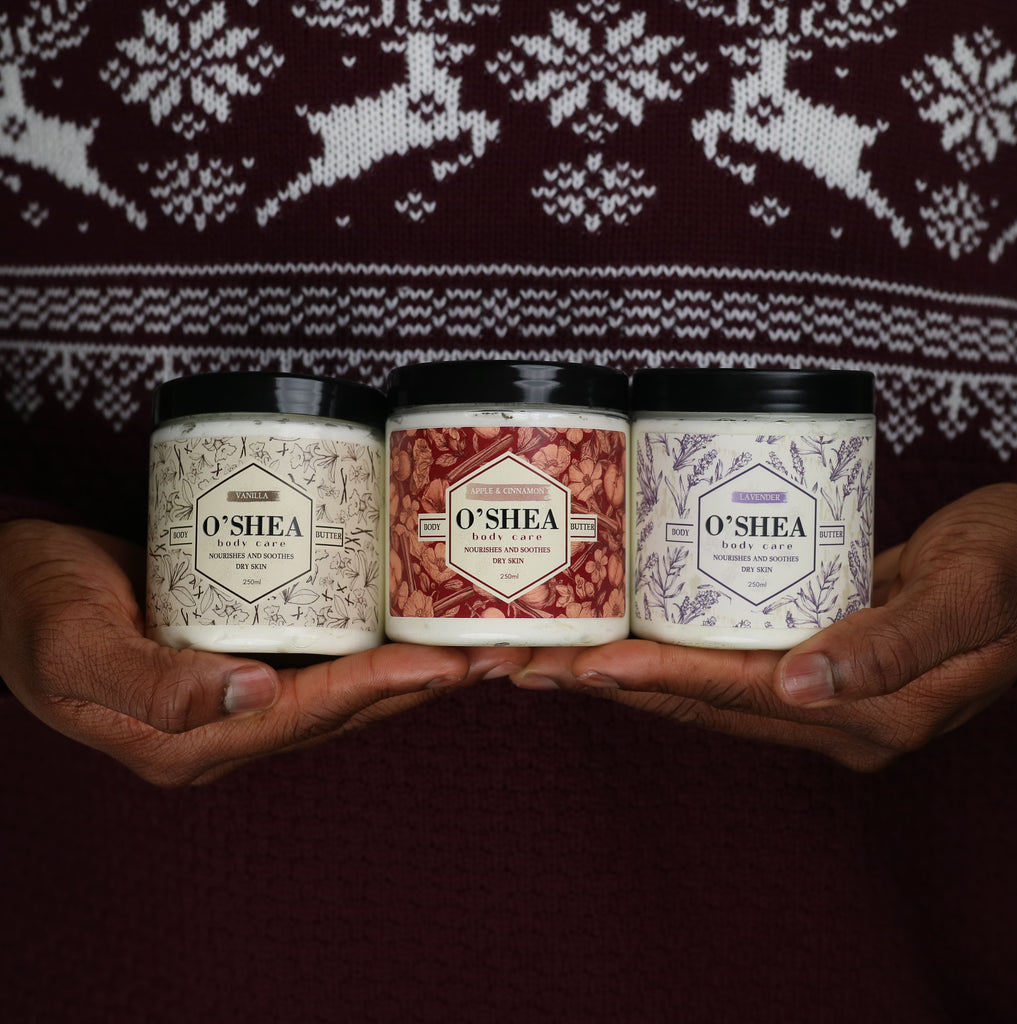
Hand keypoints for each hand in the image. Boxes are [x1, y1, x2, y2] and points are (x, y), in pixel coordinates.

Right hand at [0, 520, 506, 785]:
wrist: (11, 579)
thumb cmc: (32, 608)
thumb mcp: (73, 646)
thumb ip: (150, 683)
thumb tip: (250, 692)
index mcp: (186, 741)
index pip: (303, 717)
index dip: (376, 693)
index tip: (441, 667)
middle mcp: (223, 727)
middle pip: (341, 712)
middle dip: (418, 687)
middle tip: (490, 657)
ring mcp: (236, 696)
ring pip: (342, 691)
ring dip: (409, 672)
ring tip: (474, 646)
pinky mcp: (242, 659)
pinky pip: (321, 659)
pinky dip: (371, 648)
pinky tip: (409, 628)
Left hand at [512, 484, 1016, 770]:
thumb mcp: (970, 592)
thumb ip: (893, 643)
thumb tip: (801, 687)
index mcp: (870, 714)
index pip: (731, 695)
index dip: (649, 678)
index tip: (576, 664)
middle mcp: (835, 717)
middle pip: (696, 702)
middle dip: (607, 685)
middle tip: (519, 664)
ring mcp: (822, 696)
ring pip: (699, 688)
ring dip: (622, 672)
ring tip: (544, 655)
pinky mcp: (816, 664)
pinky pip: (724, 664)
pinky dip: (666, 654)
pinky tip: (622, 636)